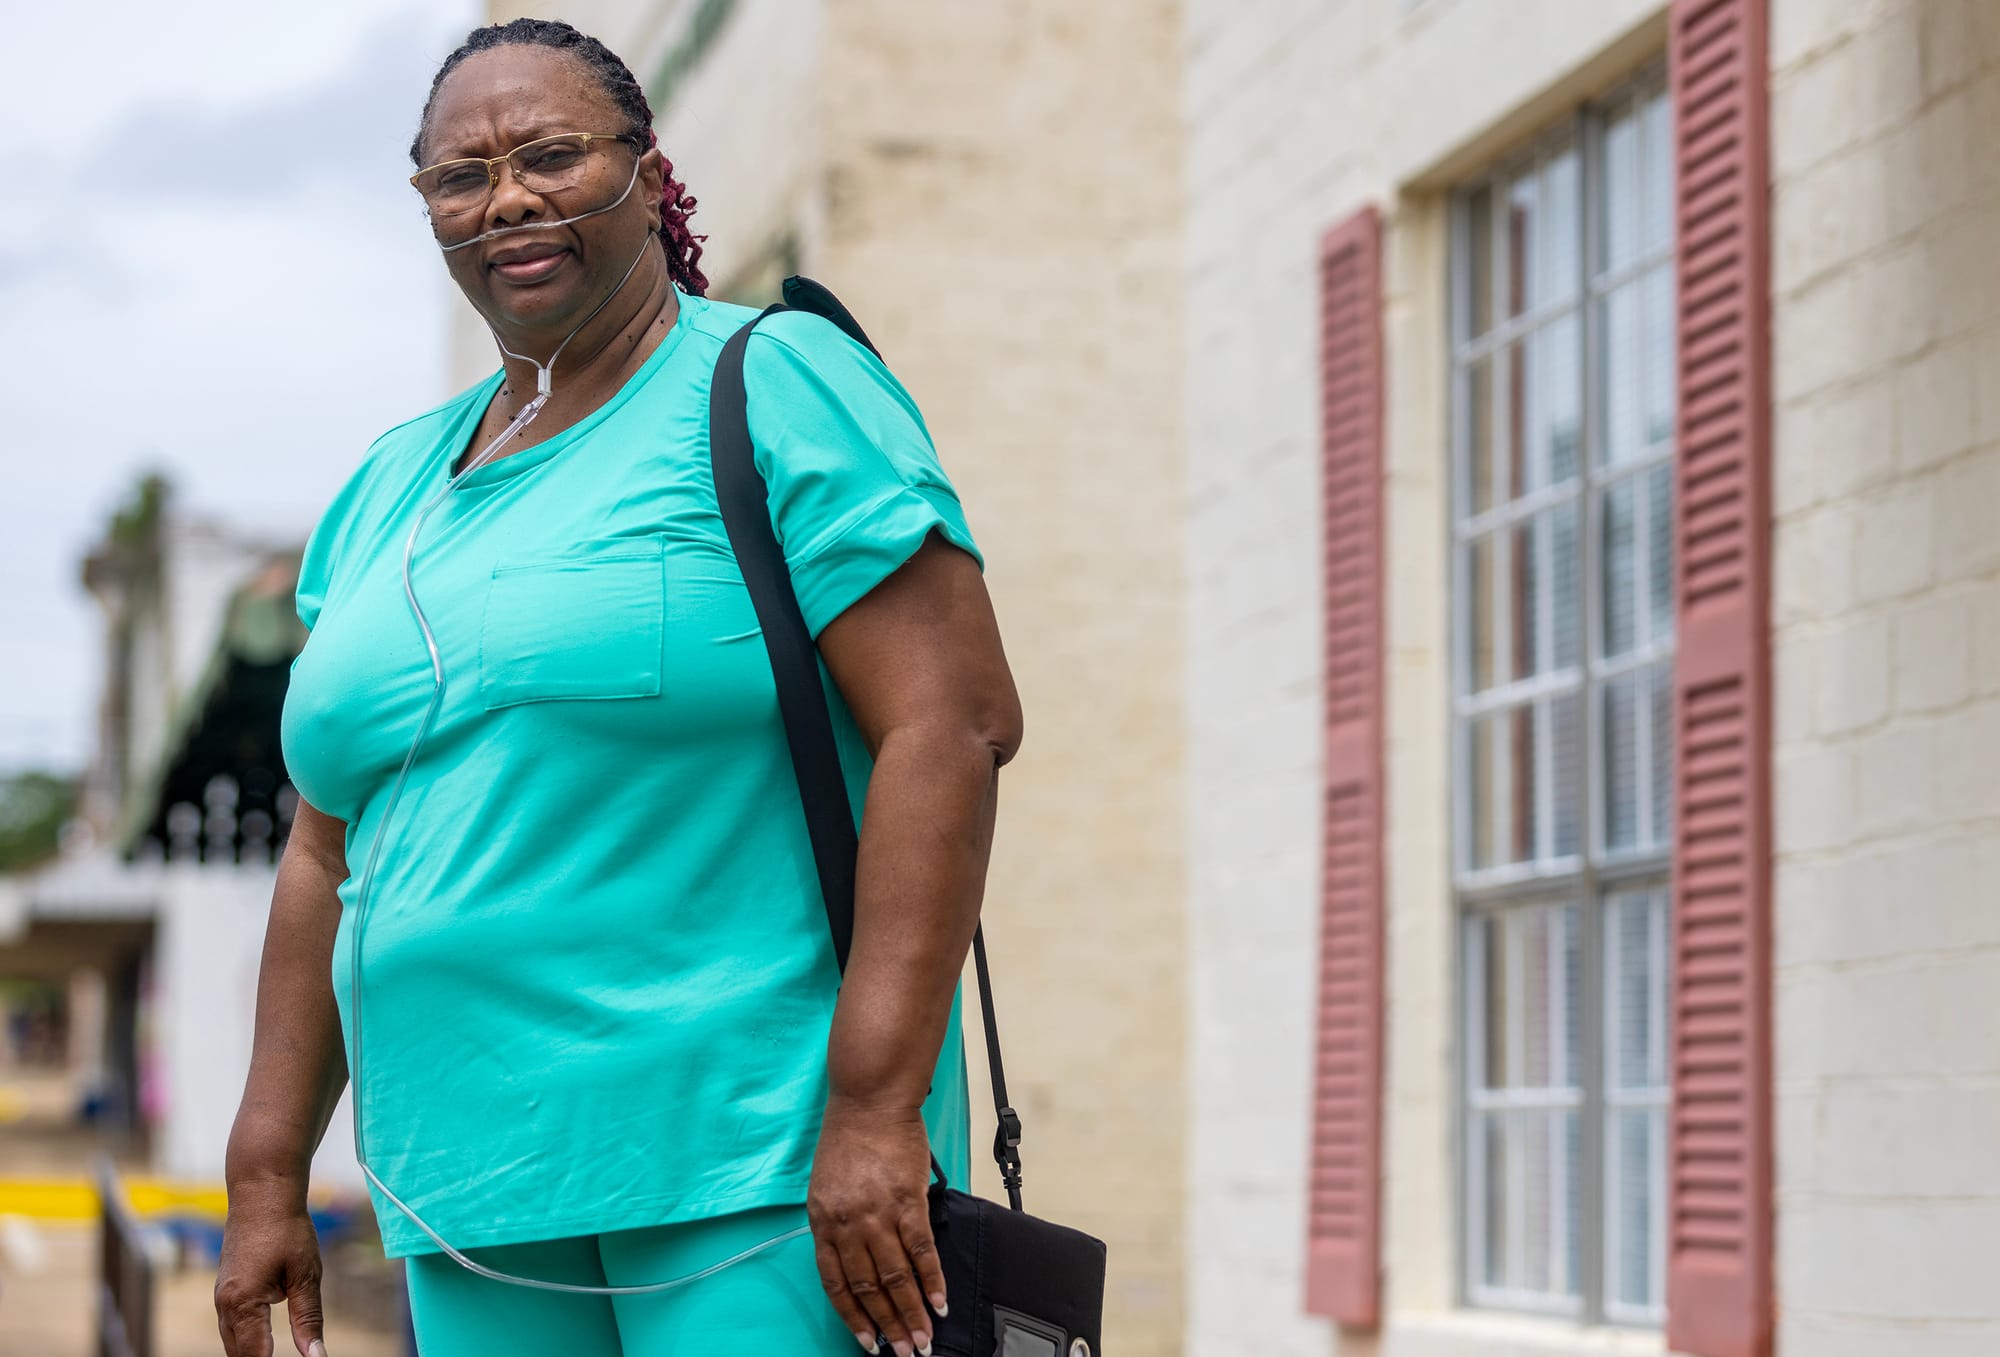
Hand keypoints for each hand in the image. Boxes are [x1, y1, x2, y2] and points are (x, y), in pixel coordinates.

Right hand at [214, 1179, 327, 1356]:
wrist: (262, 1194)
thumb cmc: (287, 1230)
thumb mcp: (306, 1275)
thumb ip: (309, 1319)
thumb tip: (316, 1356)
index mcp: (243, 1303)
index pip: (256, 1356)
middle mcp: (225, 1306)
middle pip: (239, 1355)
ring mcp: (221, 1299)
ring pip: (232, 1343)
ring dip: (251, 1355)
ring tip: (273, 1355)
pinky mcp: (225, 1291)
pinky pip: (231, 1327)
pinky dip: (245, 1341)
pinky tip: (262, 1346)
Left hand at [808, 1099, 945, 1356]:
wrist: (870, 1099)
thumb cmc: (849, 1138)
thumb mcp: (827, 1185)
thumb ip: (839, 1223)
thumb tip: (861, 1259)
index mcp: (822, 1222)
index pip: (835, 1283)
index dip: (853, 1317)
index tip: (869, 1342)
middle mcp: (846, 1224)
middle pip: (868, 1287)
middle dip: (888, 1325)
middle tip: (906, 1352)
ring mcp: (878, 1214)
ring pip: (895, 1277)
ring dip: (912, 1312)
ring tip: (925, 1338)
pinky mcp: (908, 1201)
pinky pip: (921, 1250)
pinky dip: (932, 1279)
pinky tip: (940, 1301)